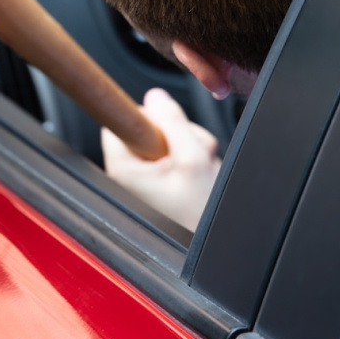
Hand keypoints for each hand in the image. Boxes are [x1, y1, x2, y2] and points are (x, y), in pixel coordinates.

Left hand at [102, 89, 221, 231]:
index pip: (120, 118)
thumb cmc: (198, 216)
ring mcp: (146, 175)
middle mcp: (130, 172)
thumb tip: (156, 97)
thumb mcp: (192, 160)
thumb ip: (174, 123)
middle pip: (149, 125)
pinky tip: (200, 173)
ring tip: (200, 167)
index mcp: (124, 168)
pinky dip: (193, 156)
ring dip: (190, 145)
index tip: (163, 116)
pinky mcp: (162, 177)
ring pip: (167, 137)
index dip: (146, 113)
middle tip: (193, 152)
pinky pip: (176, 151)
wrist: (219, 241)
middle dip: (178, 132)